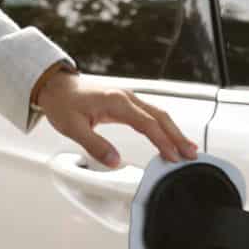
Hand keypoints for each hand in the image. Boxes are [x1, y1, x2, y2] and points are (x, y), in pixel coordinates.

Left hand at [33, 69, 199, 168]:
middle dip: (177, 136)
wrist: (56, 86)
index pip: (147, 124)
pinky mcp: (126, 102)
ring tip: (189, 149)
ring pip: (158, 114)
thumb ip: (95, 145)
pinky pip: (150, 114)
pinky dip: (164, 126)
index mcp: (116, 102)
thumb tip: (115, 161)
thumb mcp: (73, 128)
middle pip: (160, 117)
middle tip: (191, 154)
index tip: (173, 156)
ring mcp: (128, 99)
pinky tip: (170, 136)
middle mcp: (127, 97)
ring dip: (174, 131)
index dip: (162, 141)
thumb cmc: (63, 104)